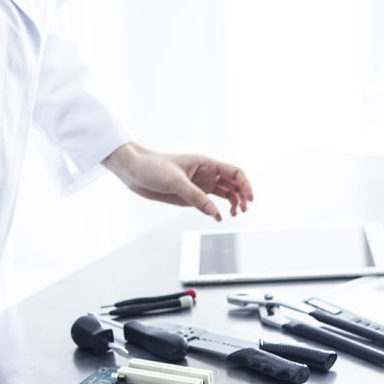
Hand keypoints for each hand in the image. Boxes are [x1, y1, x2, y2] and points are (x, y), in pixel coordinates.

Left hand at [102, 142, 252, 220]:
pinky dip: (217, 211)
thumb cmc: (153, 168)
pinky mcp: (190, 196)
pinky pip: (210, 203)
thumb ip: (195, 197)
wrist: (134, 172)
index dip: (246, 185)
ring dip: (233, 204)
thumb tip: (214, 212)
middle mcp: (206, 174)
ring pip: (225, 194)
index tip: (249, 200)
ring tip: (234, 215)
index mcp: (207, 164)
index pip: (235, 172)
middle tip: (242, 211)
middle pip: (234, 184)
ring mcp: (199, 185)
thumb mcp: (174, 182)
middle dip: (242, 197)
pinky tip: (219, 219)